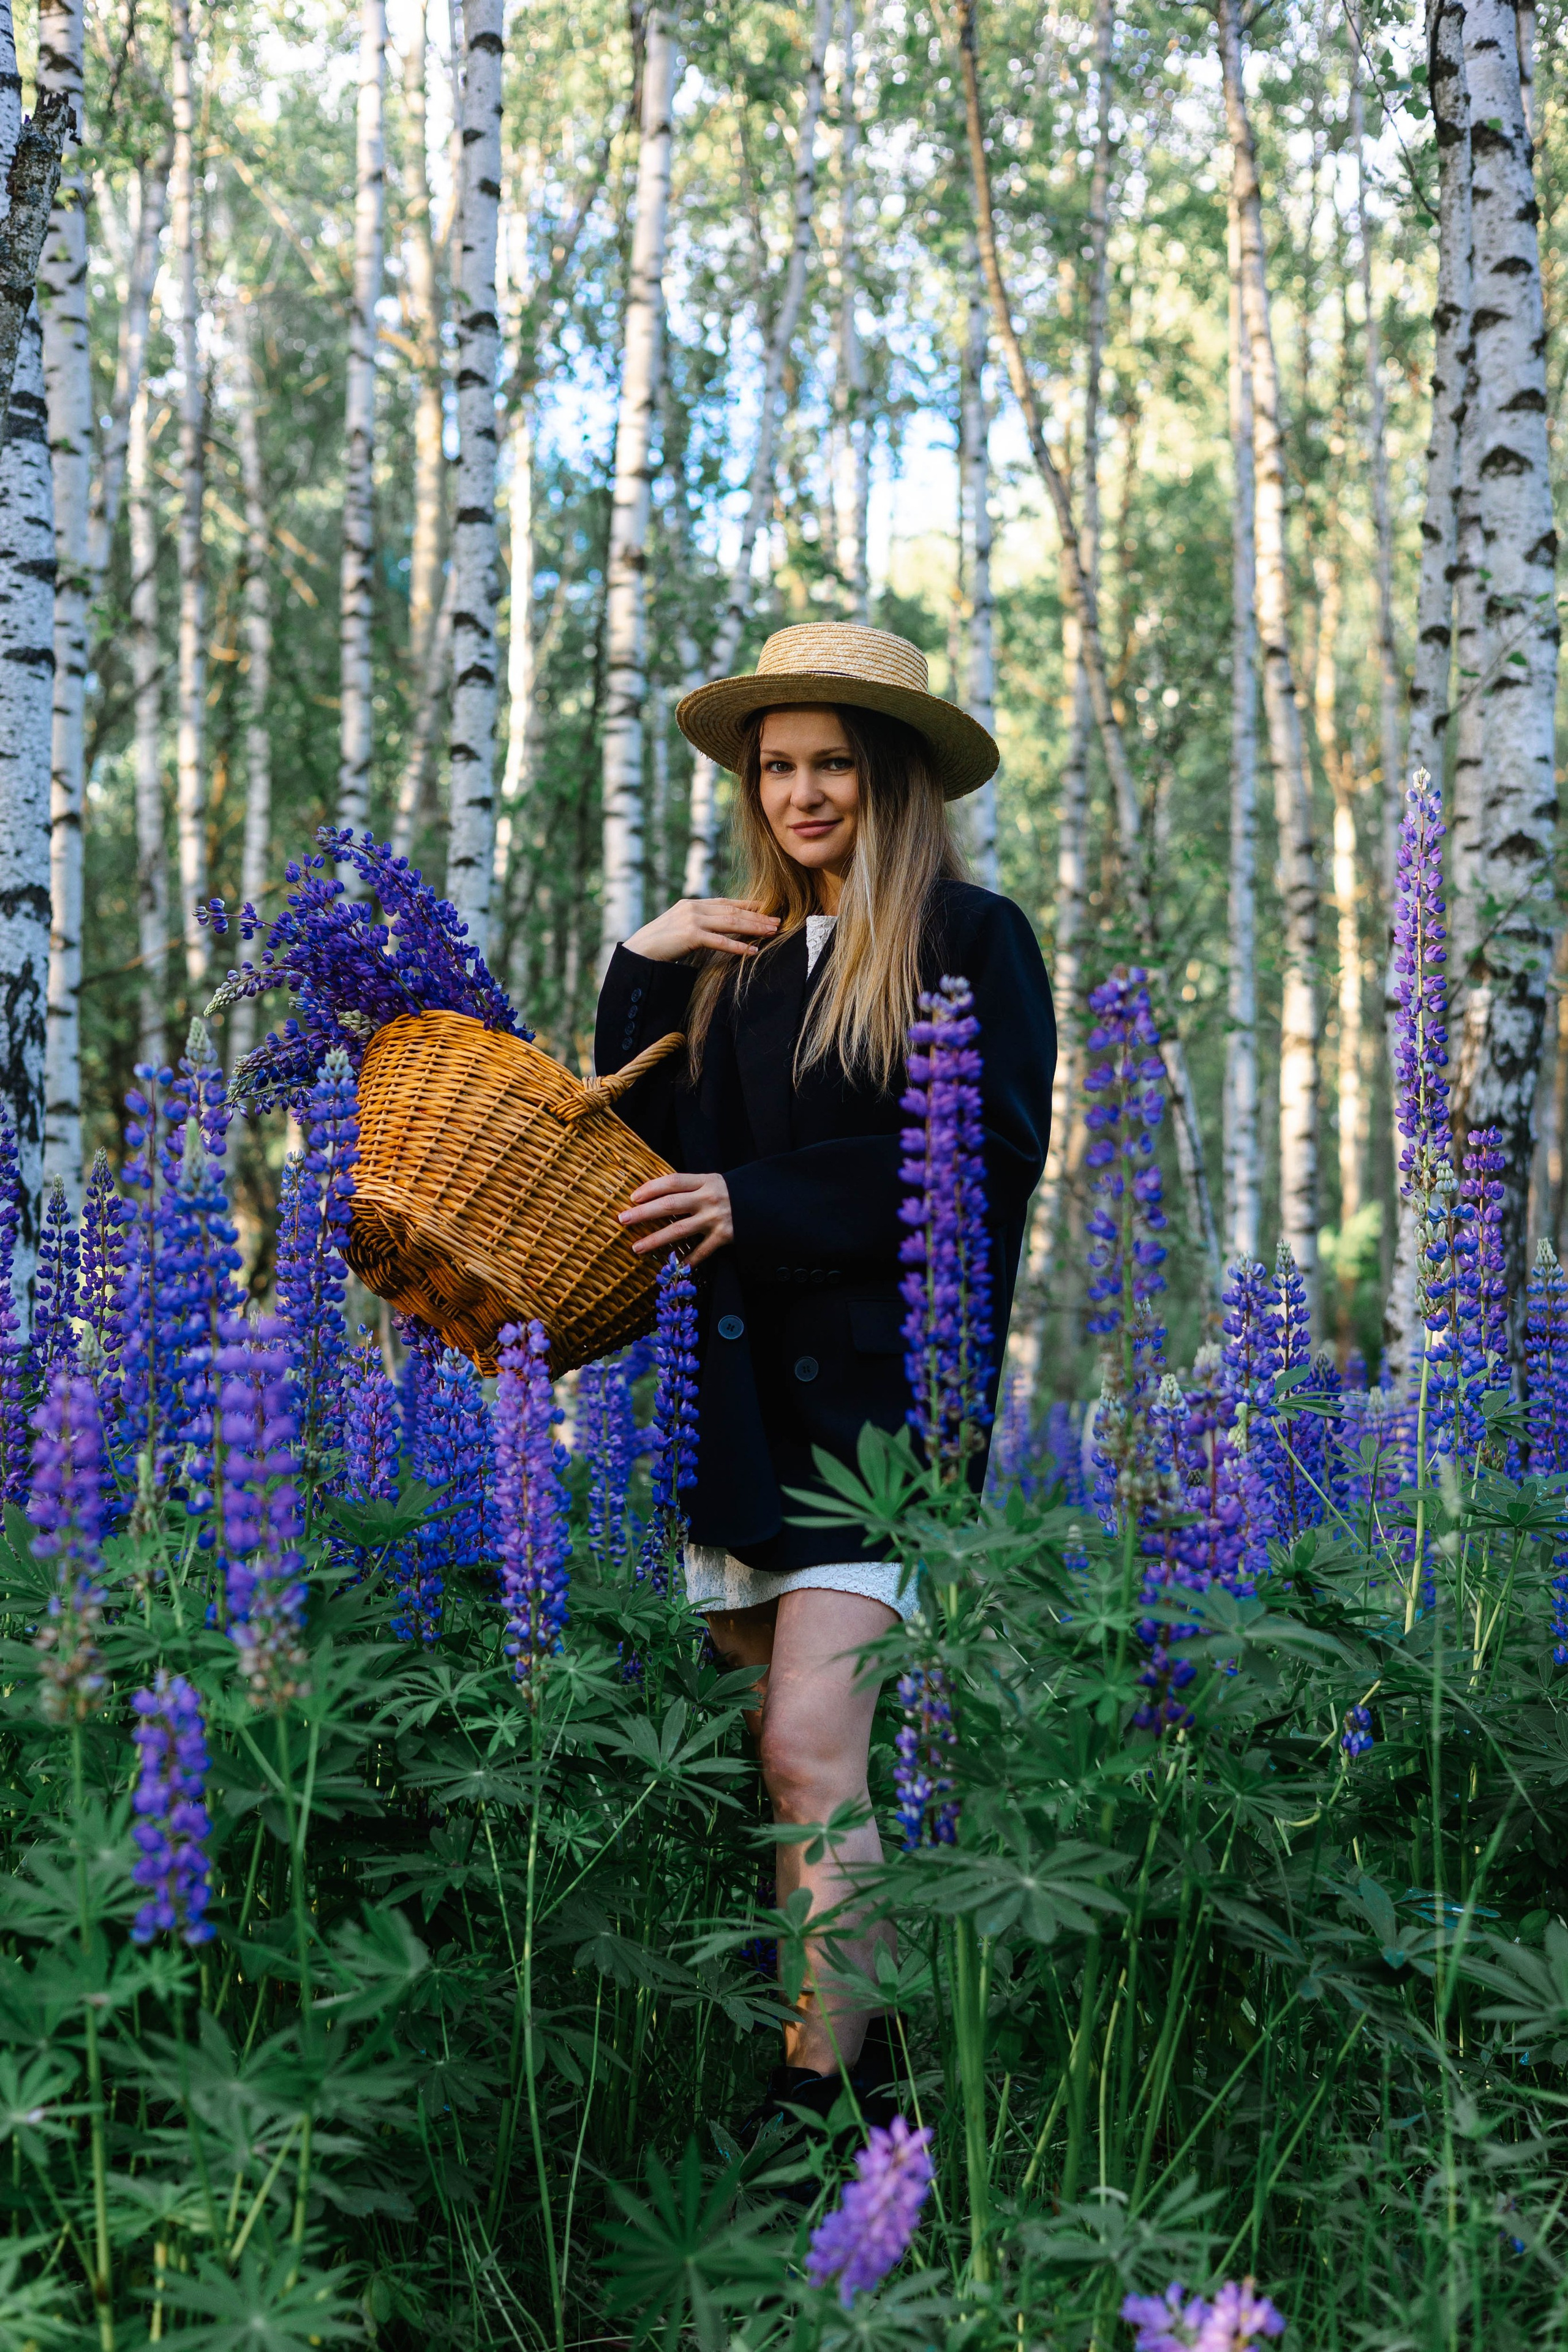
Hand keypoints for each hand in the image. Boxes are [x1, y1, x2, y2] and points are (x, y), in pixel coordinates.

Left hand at [619, 1170, 733, 1265]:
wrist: (766, 1204)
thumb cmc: (734, 1194)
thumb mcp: (714, 1183)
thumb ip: (691, 1188)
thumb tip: (657, 1195)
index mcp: (705, 1181)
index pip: (672, 1182)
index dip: (650, 1188)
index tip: (632, 1197)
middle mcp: (709, 1198)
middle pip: (669, 1205)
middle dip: (643, 1213)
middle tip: (623, 1220)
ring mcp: (716, 1218)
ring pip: (679, 1230)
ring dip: (655, 1240)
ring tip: (636, 1248)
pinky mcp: (725, 1237)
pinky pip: (701, 1252)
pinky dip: (687, 1260)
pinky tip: (673, 1266)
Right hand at [622, 898, 778, 962]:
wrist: (640, 950)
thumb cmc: (660, 942)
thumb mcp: (681, 926)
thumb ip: (699, 922)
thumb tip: (718, 927)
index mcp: (693, 903)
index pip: (727, 902)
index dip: (749, 906)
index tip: (767, 909)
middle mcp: (694, 907)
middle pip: (733, 911)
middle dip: (757, 917)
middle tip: (777, 922)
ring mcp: (692, 920)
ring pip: (731, 923)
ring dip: (753, 928)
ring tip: (771, 933)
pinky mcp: (690, 935)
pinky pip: (720, 942)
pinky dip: (738, 946)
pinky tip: (752, 951)